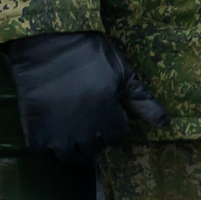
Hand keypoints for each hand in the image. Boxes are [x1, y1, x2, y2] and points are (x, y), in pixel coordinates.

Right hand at [2, 31, 169, 162]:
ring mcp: (58, 136)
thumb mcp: (124, 74)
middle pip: (94, 148)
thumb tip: (165, 124)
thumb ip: (144, 102)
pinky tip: (51, 124)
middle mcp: (84, 133)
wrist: (50, 43)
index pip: (117, 137)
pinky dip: (47, 144)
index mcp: (108, 118)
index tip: (106, 108)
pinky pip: (43, 152)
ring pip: (70, 156)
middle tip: (87, 113)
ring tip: (71, 122)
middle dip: (95, 135)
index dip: (114, 122)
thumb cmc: (91, 55)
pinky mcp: (34, 133)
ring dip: (73, 144)